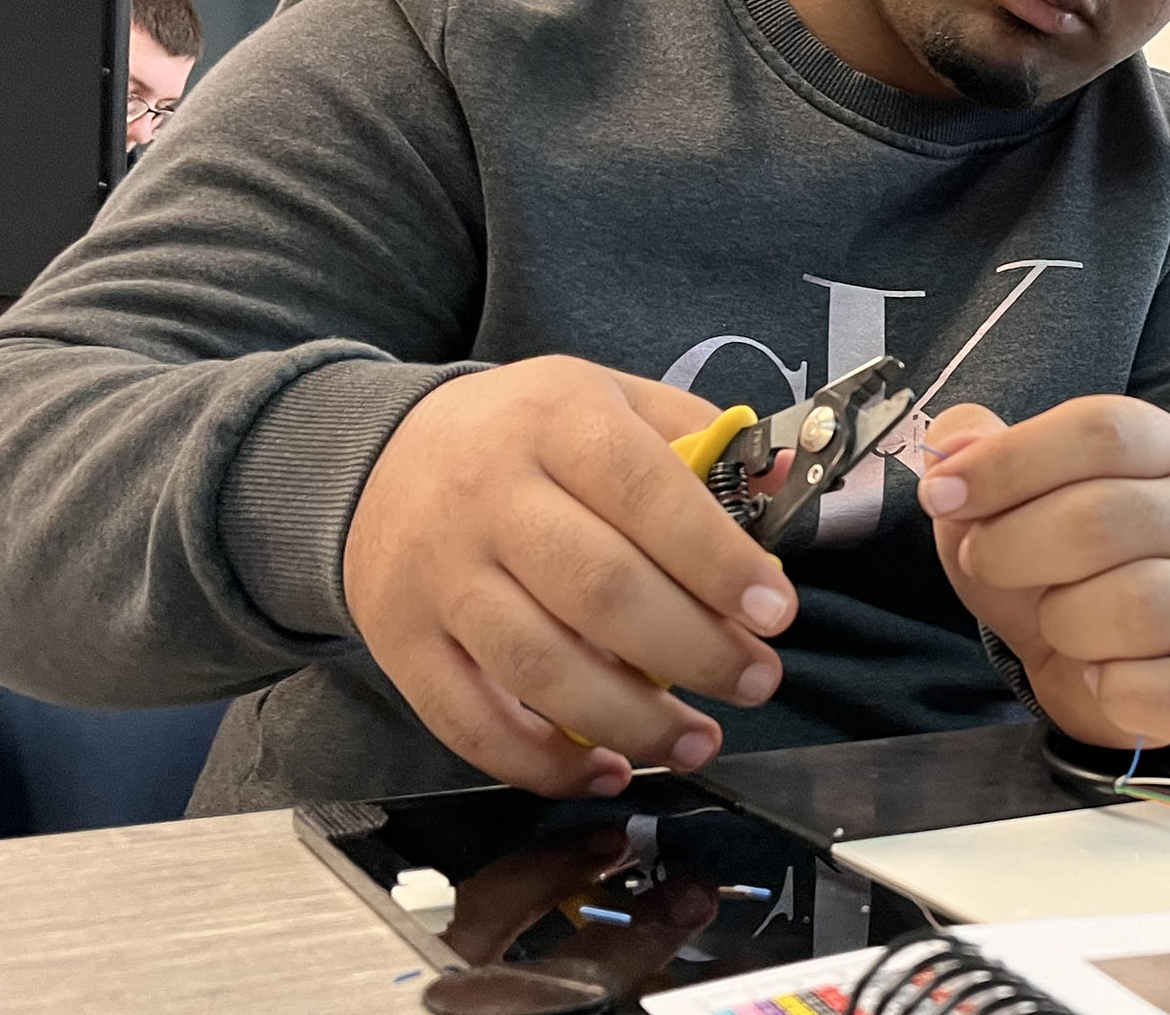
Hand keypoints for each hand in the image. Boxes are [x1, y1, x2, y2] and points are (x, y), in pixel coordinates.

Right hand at [343, 357, 797, 797]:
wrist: (379, 456)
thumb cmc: (524, 436)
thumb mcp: (610, 400)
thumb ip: (700, 441)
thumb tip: (790, 484)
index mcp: (556, 421)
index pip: (646, 491)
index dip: (717, 560)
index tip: (776, 610)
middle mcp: (491, 496)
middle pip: (600, 589)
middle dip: (694, 649)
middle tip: (756, 680)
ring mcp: (441, 574)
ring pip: (541, 666)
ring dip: (634, 721)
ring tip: (700, 740)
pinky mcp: (403, 643)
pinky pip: (471, 722)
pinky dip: (544, 763)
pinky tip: (607, 770)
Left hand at [917, 396, 1169, 747]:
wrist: (1094, 652)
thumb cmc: (1046, 557)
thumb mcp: (997, 492)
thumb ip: (968, 448)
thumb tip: (956, 446)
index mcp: (1156, 448)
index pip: (1100, 431)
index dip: (1010, 462)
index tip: (941, 496)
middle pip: (1104, 517)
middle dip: (1011, 548)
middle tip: (981, 562)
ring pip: (1139, 606)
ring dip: (1063, 621)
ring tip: (1050, 620)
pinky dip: (1117, 692)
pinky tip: (1095, 677)